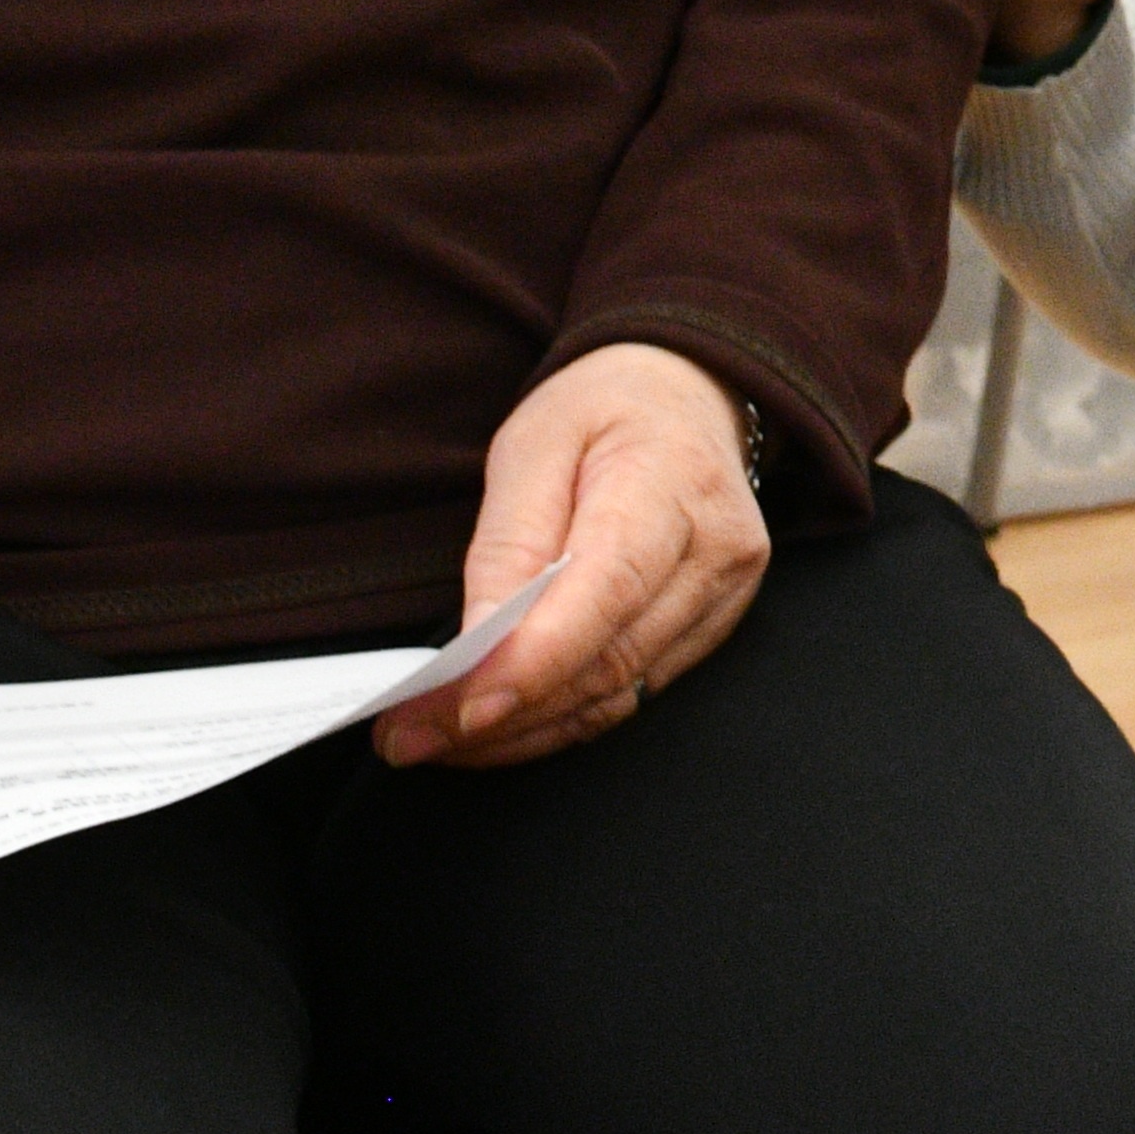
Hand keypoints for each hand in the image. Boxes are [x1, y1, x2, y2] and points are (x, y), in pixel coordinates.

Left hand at [377, 343, 765, 768]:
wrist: (686, 395)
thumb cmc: (604, 410)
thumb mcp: (531, 445)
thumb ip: (508, 544)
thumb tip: (480, 644)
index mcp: (671, 483)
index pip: (606, 591)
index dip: (534, 661)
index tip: (458, 709)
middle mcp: (715, 549)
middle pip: (609, 659)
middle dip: (505, 711)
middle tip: (409, 736)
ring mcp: (725, 595)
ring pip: (620, 693)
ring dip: (525, 729)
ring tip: (438, 738)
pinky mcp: (714, 626)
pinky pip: (634, 692)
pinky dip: (562, 717)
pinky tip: (503, 722)